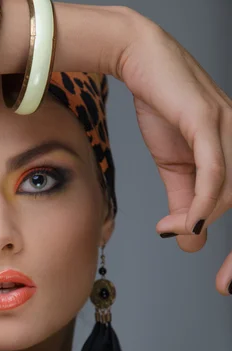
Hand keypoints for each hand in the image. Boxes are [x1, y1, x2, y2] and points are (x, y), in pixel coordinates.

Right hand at [118, 14, 231, 294]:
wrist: (137, 61)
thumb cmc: (160, 106)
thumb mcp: (173, 167)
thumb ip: (184, 202)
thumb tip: (189, 240)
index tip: (229, 279)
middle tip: (224, 281)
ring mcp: (228, 127)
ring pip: (230, 189)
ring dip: (204, 219)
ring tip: (174, 231)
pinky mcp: (208, 120)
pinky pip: (213, 170)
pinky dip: (203, 201)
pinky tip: (189, 222)